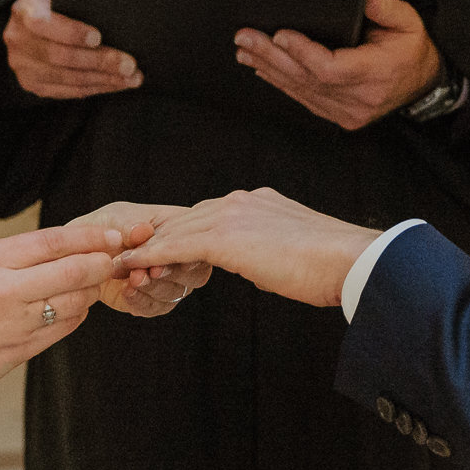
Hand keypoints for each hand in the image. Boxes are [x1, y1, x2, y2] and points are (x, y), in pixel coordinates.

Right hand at [0, 221, 127, 414]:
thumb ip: (12, 256)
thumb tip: (65, 245)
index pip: (54, 240)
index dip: (90, 236)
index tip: (113, 235)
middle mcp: (3, 290)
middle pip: (75, 269)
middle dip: (103, 263)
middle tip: (115, 258)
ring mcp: (15, 324)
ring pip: (77, 301)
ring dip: (92, 291)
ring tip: (90, 284)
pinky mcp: (21, 352)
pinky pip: (66, 327)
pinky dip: (77, 314)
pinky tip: (72, 308)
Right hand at [6, 0, 141, 99]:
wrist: (34, 18)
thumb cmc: (59, 1)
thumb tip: (116, 6)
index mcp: (24, 10)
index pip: (44, 23)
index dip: (71, 32)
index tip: (98, 37)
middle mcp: (18, 40)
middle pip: (59, 56)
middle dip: (99, 61)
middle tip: (129, 64)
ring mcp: (22, 66)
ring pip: (67, 78)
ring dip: (104, 80)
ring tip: (132, 77)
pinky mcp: (32, 84)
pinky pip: (68, 91)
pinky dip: (96, 88)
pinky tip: (117, 84)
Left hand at [72, 202, 212, 316]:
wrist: (85, 251)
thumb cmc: (106, 226)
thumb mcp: (114, 218)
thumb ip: (128, 225)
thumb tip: (142, 230)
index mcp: (181, 230)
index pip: (195, 244)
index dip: (181, 254)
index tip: (158, 259)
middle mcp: (181, 258)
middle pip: (195, 274)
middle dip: (169, 274)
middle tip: (144, 271)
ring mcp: (169, 281)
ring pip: (175, 293)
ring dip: (153, 288)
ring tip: (132, 279)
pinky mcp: (153, 300)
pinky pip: (155, 307)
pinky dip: (141, 301)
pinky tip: (127, 292)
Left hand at [117, 188, 378, 309]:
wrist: (351, 259)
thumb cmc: (334, 264)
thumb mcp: (295, 248)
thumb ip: (271, 247)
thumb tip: (265, 260)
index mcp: (257, 202)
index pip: (207, 215)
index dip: (180, 232)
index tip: (158, 247)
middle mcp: (241, 201)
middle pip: (184, 219)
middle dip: (154, 236)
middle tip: (125, 253)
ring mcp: (232, 215)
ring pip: (175, 231)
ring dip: (145, 248)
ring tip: (118, 263)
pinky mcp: (226, 237)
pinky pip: (177, 247)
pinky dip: (151, 257)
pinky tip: (133, 268)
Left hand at [235, 0, 440, 129]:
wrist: (424, 85)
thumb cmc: (412, 51)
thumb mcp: (410, 22)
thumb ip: (387, 8)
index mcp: (377, 73)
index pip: (331, 68)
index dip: (302, 52)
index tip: (280, 35)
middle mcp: (360, 98)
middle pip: (307, 78)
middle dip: (272, 56)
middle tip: (245, 38)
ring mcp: (347, 111)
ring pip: (301, 90)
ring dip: (269, 69)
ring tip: (245, 50)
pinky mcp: (339, 116)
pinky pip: (305, 99)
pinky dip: (281, 83)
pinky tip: (263, 69)